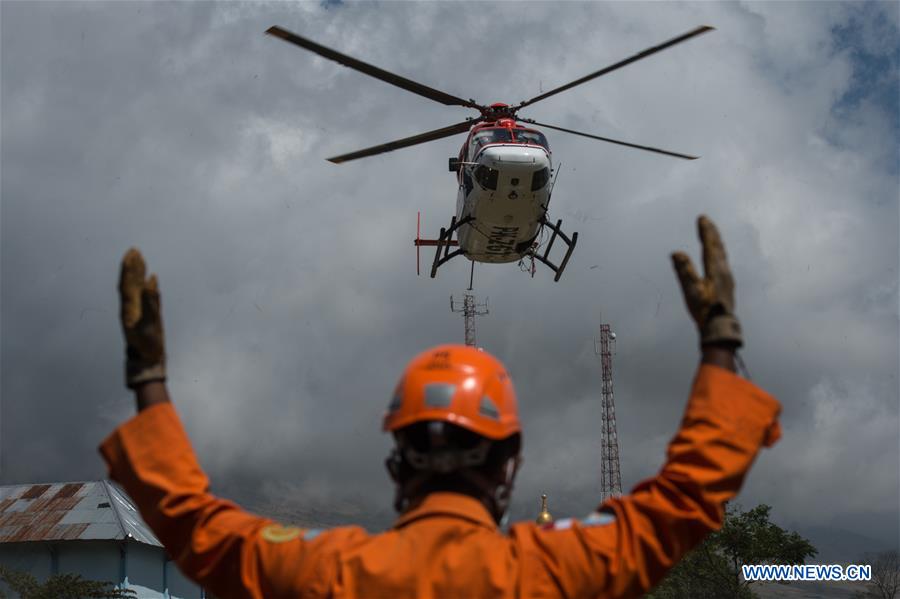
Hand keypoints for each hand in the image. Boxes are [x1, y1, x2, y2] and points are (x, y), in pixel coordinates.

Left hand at [119, 248, 165, 387]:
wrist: (148, 359)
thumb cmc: (147, 344)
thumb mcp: (149, 323)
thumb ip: (150, 302)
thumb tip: (149, 282)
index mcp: (128, 308)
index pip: (126, 283)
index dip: (128, 268)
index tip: (131, 254)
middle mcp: (131, 307)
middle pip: (129, 283)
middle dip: (132, 266)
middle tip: (134, 250)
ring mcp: (139, 310)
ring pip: (137, 288)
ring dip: (138, 273)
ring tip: (141, 259)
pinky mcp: (147, 314)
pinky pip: (147, 296)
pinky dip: (149, 285)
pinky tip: (152, 279)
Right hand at [671, 216, 742, 347]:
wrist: (720, 327)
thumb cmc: (705, 310)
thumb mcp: (691, 290)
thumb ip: (684, 271)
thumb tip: (676, 253)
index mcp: (715, 270)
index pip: (709, 245)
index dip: (705, 231)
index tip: (702, 218)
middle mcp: (724, 271)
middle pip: (718, 248)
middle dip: (712, 233)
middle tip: (707, 221)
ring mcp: (727, 278)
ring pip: (722, 255)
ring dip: (716, 243)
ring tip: (713, 235)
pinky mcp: (727, 285)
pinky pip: (723, 263)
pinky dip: (719, 254)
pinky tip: (718, 259)